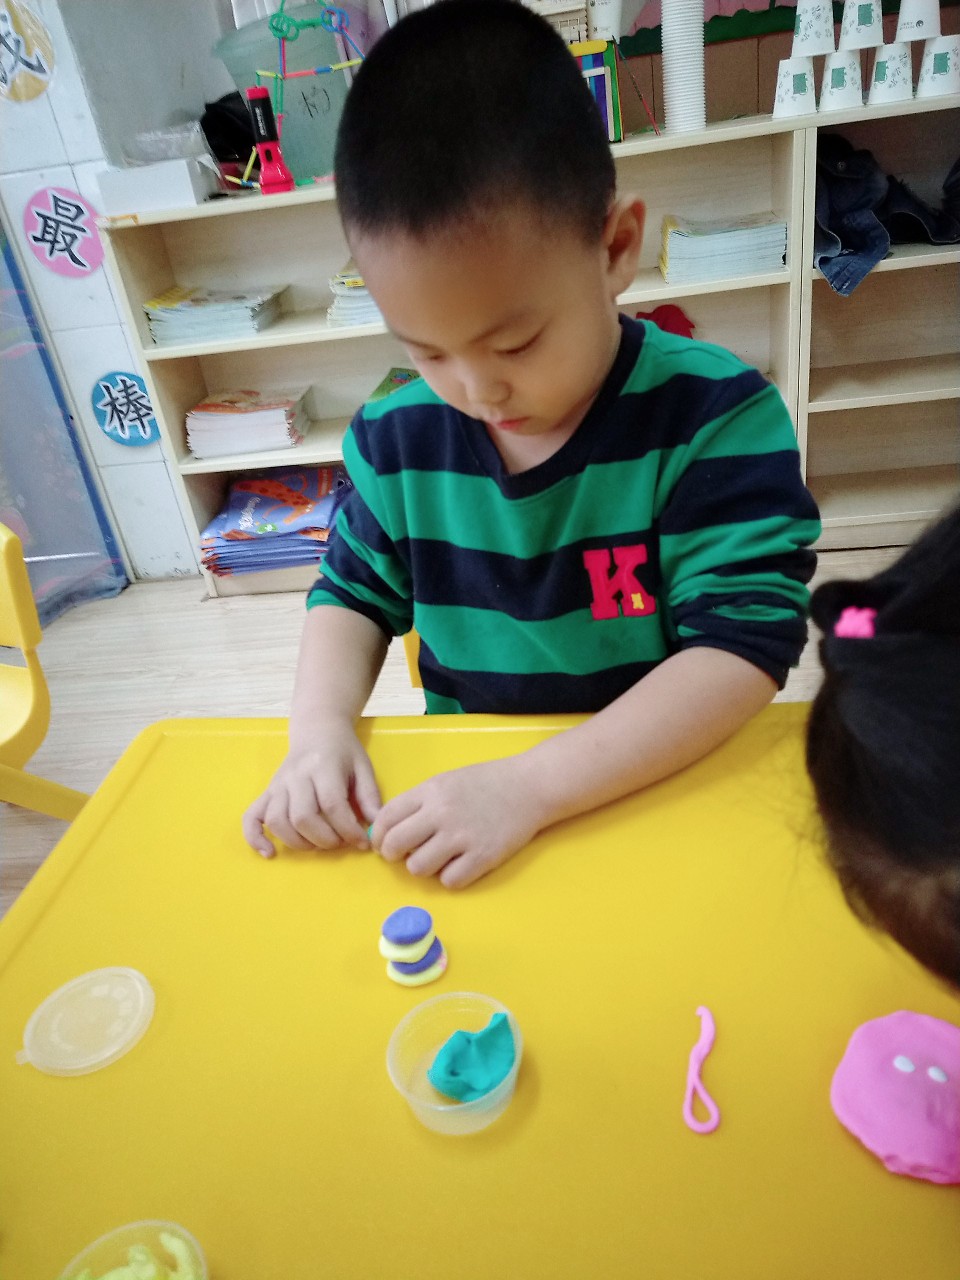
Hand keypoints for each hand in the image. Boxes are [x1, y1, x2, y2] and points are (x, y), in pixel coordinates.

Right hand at [242, 720, 380, 857]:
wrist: (318, 730)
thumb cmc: (343, 751)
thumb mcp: (363, 767)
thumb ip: (370, 797)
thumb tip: (377, 827)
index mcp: (323, 766)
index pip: (332, 805)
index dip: (348, 830)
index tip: (362, 842)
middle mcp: (296, 775)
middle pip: (303, 817)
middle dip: (324, 839)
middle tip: (340, 842)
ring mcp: (278, 784)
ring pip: (278, 821)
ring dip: (298, 842)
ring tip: (317, 844)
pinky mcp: (266, 792)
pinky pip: (251, 817)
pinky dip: (255, 838)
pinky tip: (270, 852)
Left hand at [370, 756, 545, 888]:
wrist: (530, 786)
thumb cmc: (487, 782)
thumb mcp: (446, 781)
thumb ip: (419, 802)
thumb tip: (390, 830)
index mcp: (430, 791)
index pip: (386, 818)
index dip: (379, 836)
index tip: (384, 843)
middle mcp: (441, 813)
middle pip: (395, 845)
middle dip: (393, 855)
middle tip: (405, 855)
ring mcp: (462, 836)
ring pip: (418, 868)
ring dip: (424, 867)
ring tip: (439, 858)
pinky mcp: (483, 857)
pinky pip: (449, 881)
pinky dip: (452, 877)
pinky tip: (461, 864)